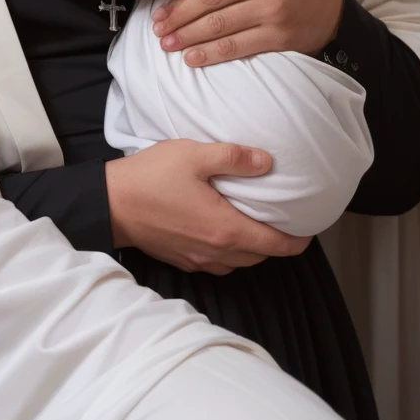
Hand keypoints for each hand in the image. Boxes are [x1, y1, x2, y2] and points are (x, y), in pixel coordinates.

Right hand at [106, 140, 309, 273]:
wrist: (110, 204)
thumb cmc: (150, 178)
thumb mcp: (194, 156)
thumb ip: (234, 158)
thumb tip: (267, 162)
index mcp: (226, 230)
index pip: (278, 246)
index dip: (299, 240)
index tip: (309, 226)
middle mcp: (216, 252)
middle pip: (260, 256)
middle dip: (276, 242)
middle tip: (283, 218)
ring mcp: (197, 260)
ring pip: (239, 263)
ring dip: (252, 248)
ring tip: (255, 224)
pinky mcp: (182, 260)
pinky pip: (217, 263)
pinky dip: (229, 251)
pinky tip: (222, 230)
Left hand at [151, 0, 343, 66]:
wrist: (332, 11)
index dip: (185, 2)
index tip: (162, 12)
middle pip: (216, 12)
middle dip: (182, 23)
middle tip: (158, 31)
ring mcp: (274, 21)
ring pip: (225, 33)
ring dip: (192, 41)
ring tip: (168, 46)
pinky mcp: (278, 42)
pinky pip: (240, 49)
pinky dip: (214, 55)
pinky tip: (193, 58)